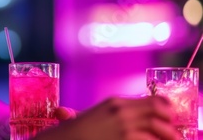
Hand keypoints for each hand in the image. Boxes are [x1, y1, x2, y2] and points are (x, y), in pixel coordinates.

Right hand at [37, 96, 176, 139]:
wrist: (62, 139)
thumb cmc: (75, 131)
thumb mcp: (93, 116)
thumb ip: (112, 115)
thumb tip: (121, 116)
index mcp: (116, 102)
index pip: (152, 99)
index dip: (166, 109)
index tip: (169, 119)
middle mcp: (122, 111)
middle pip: (159, 112)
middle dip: (170, 125)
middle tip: (173, 136)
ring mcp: (124, 127)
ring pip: (158, 128)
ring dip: (167, 137)